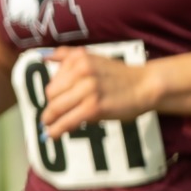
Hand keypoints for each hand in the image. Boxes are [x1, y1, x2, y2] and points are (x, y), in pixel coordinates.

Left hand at [38, 47, 156, 138]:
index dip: (52, 94)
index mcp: (78, 58)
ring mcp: (87, 89)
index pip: (53, 80)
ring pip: (56, 107)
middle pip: (52, 94)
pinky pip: (68, 120)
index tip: (53, 102)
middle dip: (51, 106)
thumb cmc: (119, 75)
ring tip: (48, 126)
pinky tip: (52, 134)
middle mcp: (81, 71)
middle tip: (52, 115)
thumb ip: (67, 56)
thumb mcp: (93, 58)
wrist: (146, 85)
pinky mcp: (94, 107)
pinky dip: (57, 129)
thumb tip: (44, 57)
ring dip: (49, 119)